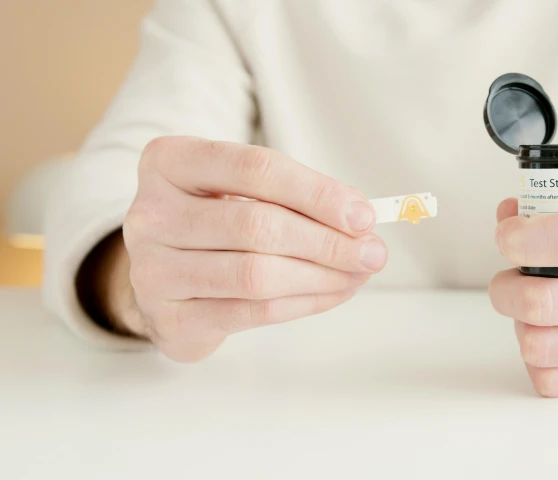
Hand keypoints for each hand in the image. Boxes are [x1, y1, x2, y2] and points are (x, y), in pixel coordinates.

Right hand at [112, 136, 386, 361]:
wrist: (162, 279)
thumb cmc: (215, 223)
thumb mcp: (243, 191)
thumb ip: (295, 196)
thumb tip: (360, 218)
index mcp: (169, 162)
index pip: (255, 169)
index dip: (317, 193)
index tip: (364, 215)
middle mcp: (150, 213)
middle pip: (257, 224)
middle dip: (328, 241)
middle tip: (373, 252)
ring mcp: (152, 269)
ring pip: (256, 273)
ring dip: (321, 276)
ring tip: (358, 274)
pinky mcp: (169, 318)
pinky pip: (253, 312)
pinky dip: (305, 303)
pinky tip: (333, 293)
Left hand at [489, 197, 557, 396]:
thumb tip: (508, 215)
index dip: (523, 238)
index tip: (507, 235)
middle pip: (543, 303)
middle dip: (506, 288)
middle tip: (511, 278)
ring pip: (538, 345)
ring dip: (521, 323)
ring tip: (537, 307)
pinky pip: (552, 380)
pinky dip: (538, 357)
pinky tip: (554, 335)